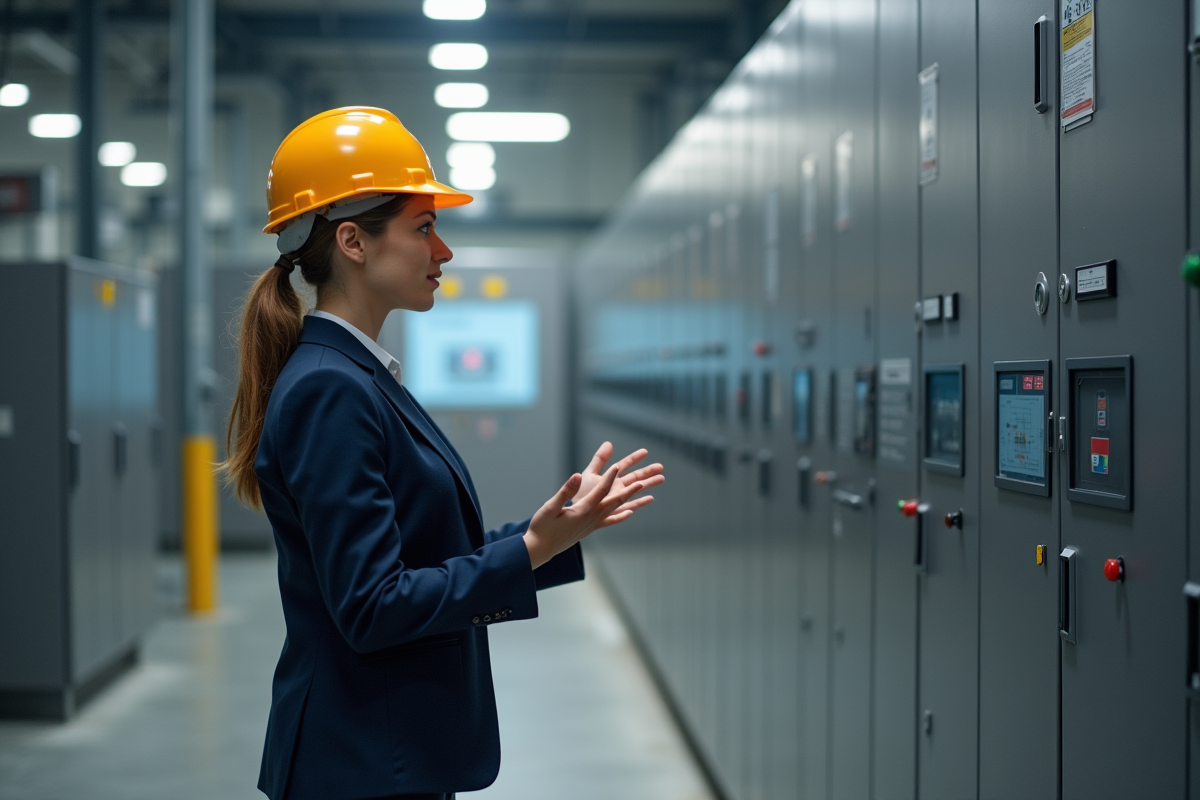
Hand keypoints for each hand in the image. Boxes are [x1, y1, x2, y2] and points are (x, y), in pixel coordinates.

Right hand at [523, 446, 663, 569]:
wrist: (540, 549)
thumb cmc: (542, 527)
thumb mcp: (550, 506)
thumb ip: (566, 491)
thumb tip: (577, 476)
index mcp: (582, 511)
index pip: (600, 491)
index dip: (609, 477)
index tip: (617, 466)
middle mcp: (591, 518)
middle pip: (614, 501)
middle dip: (628, 490)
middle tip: (642, 481)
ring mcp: (591, 525)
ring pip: (614, 510)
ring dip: (628, 499)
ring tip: (640, 491)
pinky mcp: (589, 529)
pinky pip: (610, 521)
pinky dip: (620, 516)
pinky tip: (629, 512)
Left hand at [573, 441, 664, 507]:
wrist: (573, 512)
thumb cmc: (580, 493)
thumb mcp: (590, 473)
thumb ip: (599, 460)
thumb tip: (609, 443)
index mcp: (610, 477)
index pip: (625, 465)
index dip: (634, 458)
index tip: (645, 451)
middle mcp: (616, 488)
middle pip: (635, 477)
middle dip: (648, 472)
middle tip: (661, 467)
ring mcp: (617, 499)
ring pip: (636, 490)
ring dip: (648, 484)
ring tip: (661, 478)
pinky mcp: (616, 510)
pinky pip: (630, 506)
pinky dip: (639, 503)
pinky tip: (650, 498)